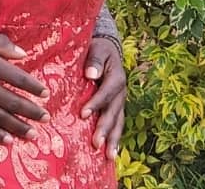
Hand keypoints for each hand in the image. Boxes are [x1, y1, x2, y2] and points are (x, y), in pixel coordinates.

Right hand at [0, 21, 49, 143]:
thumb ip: (0, 42)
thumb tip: (23, 54)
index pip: (17, 78)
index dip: (33, 87)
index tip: (46, 94)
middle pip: (11, 101)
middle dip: (31, 111)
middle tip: (46, 118)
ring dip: (17, 126)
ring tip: (33, 134)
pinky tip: (7, 140)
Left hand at [80, 38, 125, 158]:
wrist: (108, 50)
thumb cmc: (99, 49)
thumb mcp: (97, 49)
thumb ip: (95, 60)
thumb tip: (91, 73)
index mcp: (116, 77)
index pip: (106, 92)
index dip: (96, 103)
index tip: (84, 114)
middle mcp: (120, 92)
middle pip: (114, 112)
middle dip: (106, 129)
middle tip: (96, 144)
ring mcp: (119, 101)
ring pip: (118, 122)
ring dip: (113, 139)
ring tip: (109, 156)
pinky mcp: (116, 108)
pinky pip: (116, 124)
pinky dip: (114, 139)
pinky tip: (110, 154)